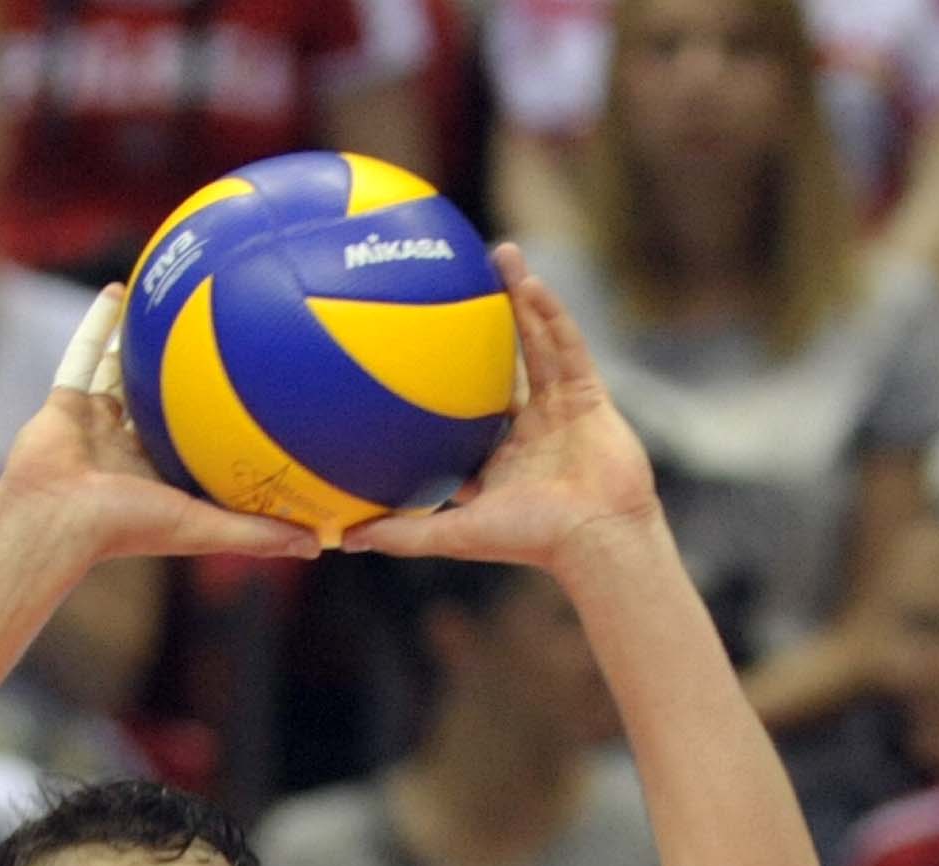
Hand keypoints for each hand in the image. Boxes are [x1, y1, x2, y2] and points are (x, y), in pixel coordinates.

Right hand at [0, 289, 320, 568]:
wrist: (54, 520)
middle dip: (186, 375)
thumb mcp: (203, 527)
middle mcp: (128, 450)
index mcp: (159, 477)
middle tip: (221, 335)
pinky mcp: (63, 405)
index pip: (198, 445)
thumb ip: (258, 534)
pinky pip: (82, 355)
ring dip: (141, 341)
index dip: (224, 421)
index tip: (259, 393)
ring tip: (168, 299)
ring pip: (121, 374)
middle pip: (162, 405)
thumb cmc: (125, 528)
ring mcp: (93, 426)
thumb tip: (321, 544)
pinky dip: (98, 324)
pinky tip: (121, 289)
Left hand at [346, 246, 660, 573]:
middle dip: (482, 318)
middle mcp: (527, 422)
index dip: (445, 374)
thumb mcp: (454, 533)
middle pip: (500, 358)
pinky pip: (566, 343)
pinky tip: (530, 281)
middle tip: (454, 278)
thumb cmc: (529, 540)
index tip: (413, 344)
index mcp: (495, 452)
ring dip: (519, 295)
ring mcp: (559, 404)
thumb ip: (402, 534)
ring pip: (536, 338)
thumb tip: (343, 540)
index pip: (465, 405)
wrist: (595, 538)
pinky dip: (550, 313)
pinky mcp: (589, 392)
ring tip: (499, 253)